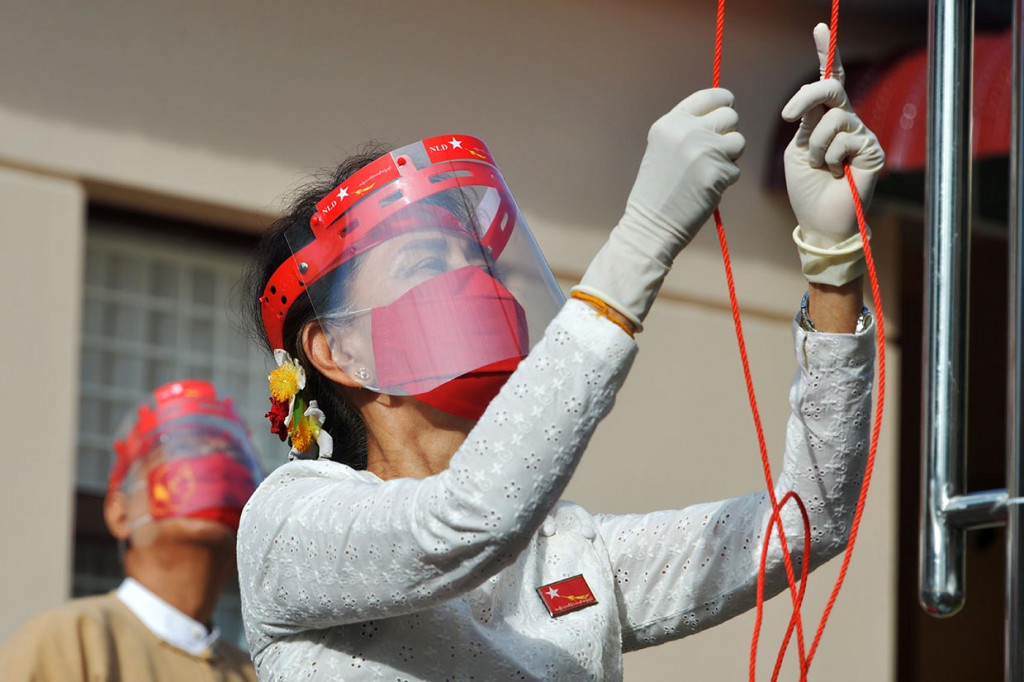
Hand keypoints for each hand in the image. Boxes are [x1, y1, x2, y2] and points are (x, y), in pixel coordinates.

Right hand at [621, 87, 744, 256]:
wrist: (651, 224)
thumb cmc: (657, 189)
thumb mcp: (664, 147)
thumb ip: (689, 129)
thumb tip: (724, 113)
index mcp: (671, 122)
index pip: (710, 96)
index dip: (723, 102)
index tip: (725, 111)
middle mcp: (687, 131)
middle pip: (730, 116)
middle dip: (727, 133)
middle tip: (713, 152)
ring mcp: (704, 150)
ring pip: (738, 142)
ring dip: (729, 157)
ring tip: (706, 172)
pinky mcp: (718, 172)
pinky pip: (735, 169)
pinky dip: (724, 180)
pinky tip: (704, 189)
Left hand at [783, 23, 884, 247]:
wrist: (820, 220)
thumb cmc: (806, 188)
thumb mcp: (796, 151)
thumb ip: (806, 121)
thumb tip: (817, 97)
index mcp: (822, 119)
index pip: (826, 81)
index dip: (826, 53)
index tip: (820, 28)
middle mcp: (844, 121)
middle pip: (830, 87)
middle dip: (806, 96)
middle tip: (789, 117)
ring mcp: (860, 133)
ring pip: (834, 117)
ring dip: (817, 145)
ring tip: (822, 166)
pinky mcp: (871, 147)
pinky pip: (844, 138)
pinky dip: (831, 157)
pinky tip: (837, 173)